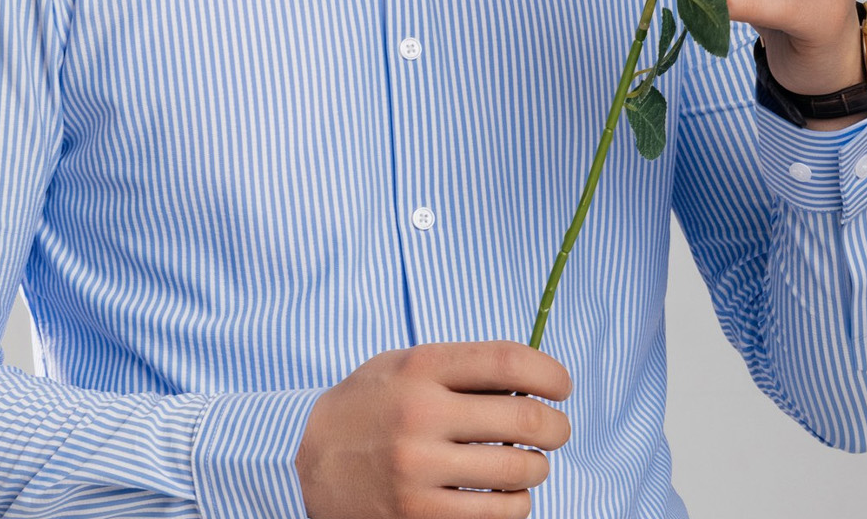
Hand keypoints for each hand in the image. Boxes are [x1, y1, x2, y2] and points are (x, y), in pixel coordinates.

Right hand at [294, 340, 572, 517]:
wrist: (305, 460)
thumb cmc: (367, 406)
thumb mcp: (403, 365)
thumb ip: (459, 368)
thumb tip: (530, 381)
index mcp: (421, 367)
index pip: (508, 362)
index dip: (549, 373)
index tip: (562, 385)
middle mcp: (421, 415)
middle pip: (524, 421)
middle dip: (556, 427)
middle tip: (557, 429)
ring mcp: (420, 470)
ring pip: (517, 473)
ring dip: (537, 469)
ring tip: (528, 464)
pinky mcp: (419, 515)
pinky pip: (494, 516)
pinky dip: (514, 506)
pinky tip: (506, 495)